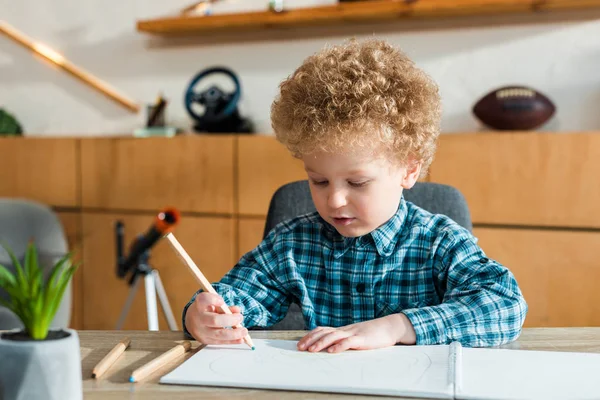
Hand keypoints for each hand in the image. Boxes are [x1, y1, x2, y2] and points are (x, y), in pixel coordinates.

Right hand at [184, 292, 248, 344]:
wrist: (191, 321)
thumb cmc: (204, 310)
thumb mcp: (212, 303)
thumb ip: (224, 306)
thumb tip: (237, 310)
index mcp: (199, 305)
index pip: (203, 300)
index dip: (213, 299)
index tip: (221, 301)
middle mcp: (198, 319)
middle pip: (214, 320)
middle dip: (230, 320)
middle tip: (240, 318)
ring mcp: (201, 332)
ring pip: (219, 335)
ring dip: (234, 333)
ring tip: (244, 331)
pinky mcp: (205, 340)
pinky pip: (220, 342)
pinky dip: (232, 341)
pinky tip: (241, 339)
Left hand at [297, 313, 415, 352]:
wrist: (389, 327)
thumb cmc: (372, 334)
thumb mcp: (355, 336)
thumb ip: (344, 340)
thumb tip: (330, 348)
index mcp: (342, 330)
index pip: (322, 330)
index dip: (310, 336)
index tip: (300, 343)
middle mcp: (345, 330)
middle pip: (324, 332)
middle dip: (311, 340)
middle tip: (300, 347)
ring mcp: (353, 333)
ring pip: (334, 336)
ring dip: (321, 343)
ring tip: (312, 350)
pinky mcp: (362, 339)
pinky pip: (349, 342)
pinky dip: (339, 346)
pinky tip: (332, 351)